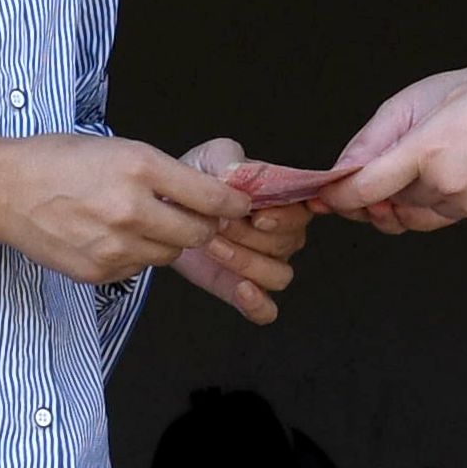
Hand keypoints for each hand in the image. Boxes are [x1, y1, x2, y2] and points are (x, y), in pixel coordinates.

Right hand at [0, 132, 259, 292]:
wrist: (3, 190)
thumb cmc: (56, 162)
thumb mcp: (116, 149)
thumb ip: (161, 173)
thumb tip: (205, 196)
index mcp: (139, 166)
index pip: (210, 196)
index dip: (231, 203)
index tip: (237, 205)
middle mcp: (130, 208)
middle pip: (197, 233)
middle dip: (202, 227)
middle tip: (192, 217)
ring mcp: (114, 244)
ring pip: (169, 254)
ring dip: (165, 241)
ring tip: (136, 221)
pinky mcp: (99, 271)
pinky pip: (138, 269)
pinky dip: (134, 256)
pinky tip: (109, 236)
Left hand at [170, 137, 310, 326]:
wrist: (164, 209)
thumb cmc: (195, 180)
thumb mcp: (210, 157)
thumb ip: (229, 159)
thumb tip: (239, 174)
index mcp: (281, 201)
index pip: (301, 214)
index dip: (284, 218)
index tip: (258, 217)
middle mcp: (279, 235)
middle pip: (287, 245)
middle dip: (250, 236)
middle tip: (218, 224)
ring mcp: (263, 264)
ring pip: (278, 275)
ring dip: (247, 262)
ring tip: (214, 246)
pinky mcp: (241, 289)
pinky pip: (266, 310)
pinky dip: (258, 305)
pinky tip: (242, 290)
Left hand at [323, 52, 466, 232]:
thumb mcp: (442, 88)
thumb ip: (388, 128)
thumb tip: (349, 164)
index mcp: (431, 148)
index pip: (363, 190)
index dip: (337, 197)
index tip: (322, 196)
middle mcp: (449, 187)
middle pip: (390, 205)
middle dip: (378, 193)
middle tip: (379, 172)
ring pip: (423, 213)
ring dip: (414, 196)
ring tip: (435, 159)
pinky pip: (456, 213)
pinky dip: (450, 196)